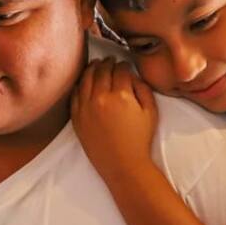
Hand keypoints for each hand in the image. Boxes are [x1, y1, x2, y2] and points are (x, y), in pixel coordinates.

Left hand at [71, 58, 157, 179]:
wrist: (122, 164)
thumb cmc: (139, 139)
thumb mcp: (150, 112)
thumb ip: (143, 89)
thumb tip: (132, 75)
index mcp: (121, 96)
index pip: (120, 70)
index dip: (123, 64)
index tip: (124, 64)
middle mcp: (101, 98)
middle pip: (101, 71)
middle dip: (107, 62)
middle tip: (110, 60)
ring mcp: (86, 108)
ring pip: (85, 79)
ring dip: (91, 69)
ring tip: (96, 65)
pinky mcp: (77, 117)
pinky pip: (75, 94)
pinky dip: (79, 84)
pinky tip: (84, 81)